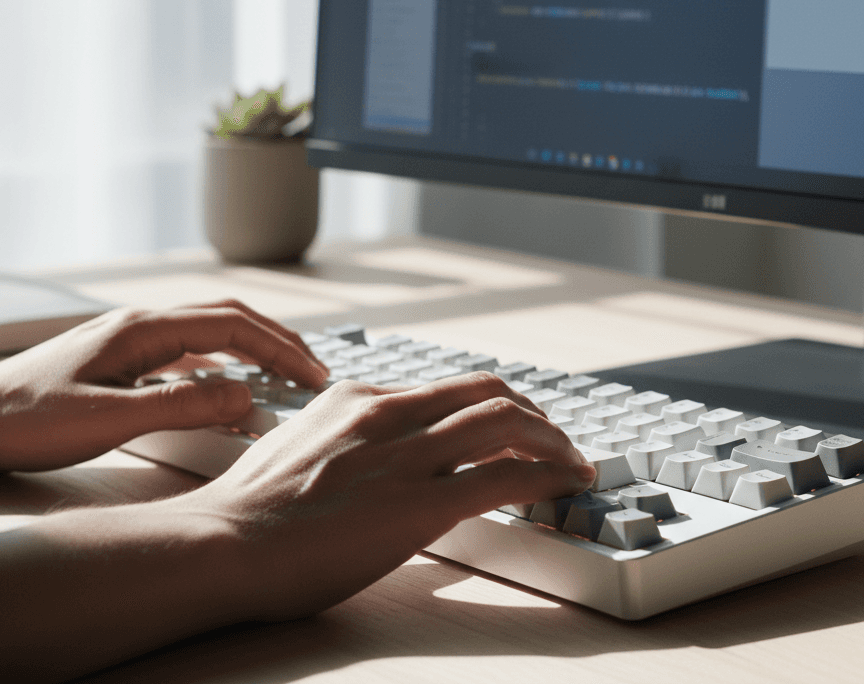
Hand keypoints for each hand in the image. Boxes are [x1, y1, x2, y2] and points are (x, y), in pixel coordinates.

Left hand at [0, 301, 327, 471]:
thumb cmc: (27, 420)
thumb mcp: (108, 419)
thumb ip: (181, 407)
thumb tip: (243, 398)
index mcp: (144, 329)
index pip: (232, 325)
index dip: (278, 347)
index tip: (311, 374)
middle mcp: (142, 324)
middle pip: (228, 317)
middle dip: (276, 340)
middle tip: (312, 370)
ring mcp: (131, 338)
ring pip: (210, 329)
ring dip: (252, 346)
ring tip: (283, 370)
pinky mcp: (122, 358)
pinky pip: (188, 348)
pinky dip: (223, 360)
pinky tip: (226, 382)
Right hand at [176, 371, 596, 621]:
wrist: (220, 545)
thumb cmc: (248, 510)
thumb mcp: (297, 444)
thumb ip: (341, 435)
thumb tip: (366, 449)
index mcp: (358, 396)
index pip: (444, 389)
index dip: (487, 406)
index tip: (507, 425)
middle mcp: (389, 411)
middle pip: (486, 389)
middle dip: (531, 410)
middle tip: (554, 436)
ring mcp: (406, 453)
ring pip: (505, 420)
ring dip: (551, 437)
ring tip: (572, 459)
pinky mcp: (420, 501)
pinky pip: (504, 475)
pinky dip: (546, 474)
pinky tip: (564, 484)